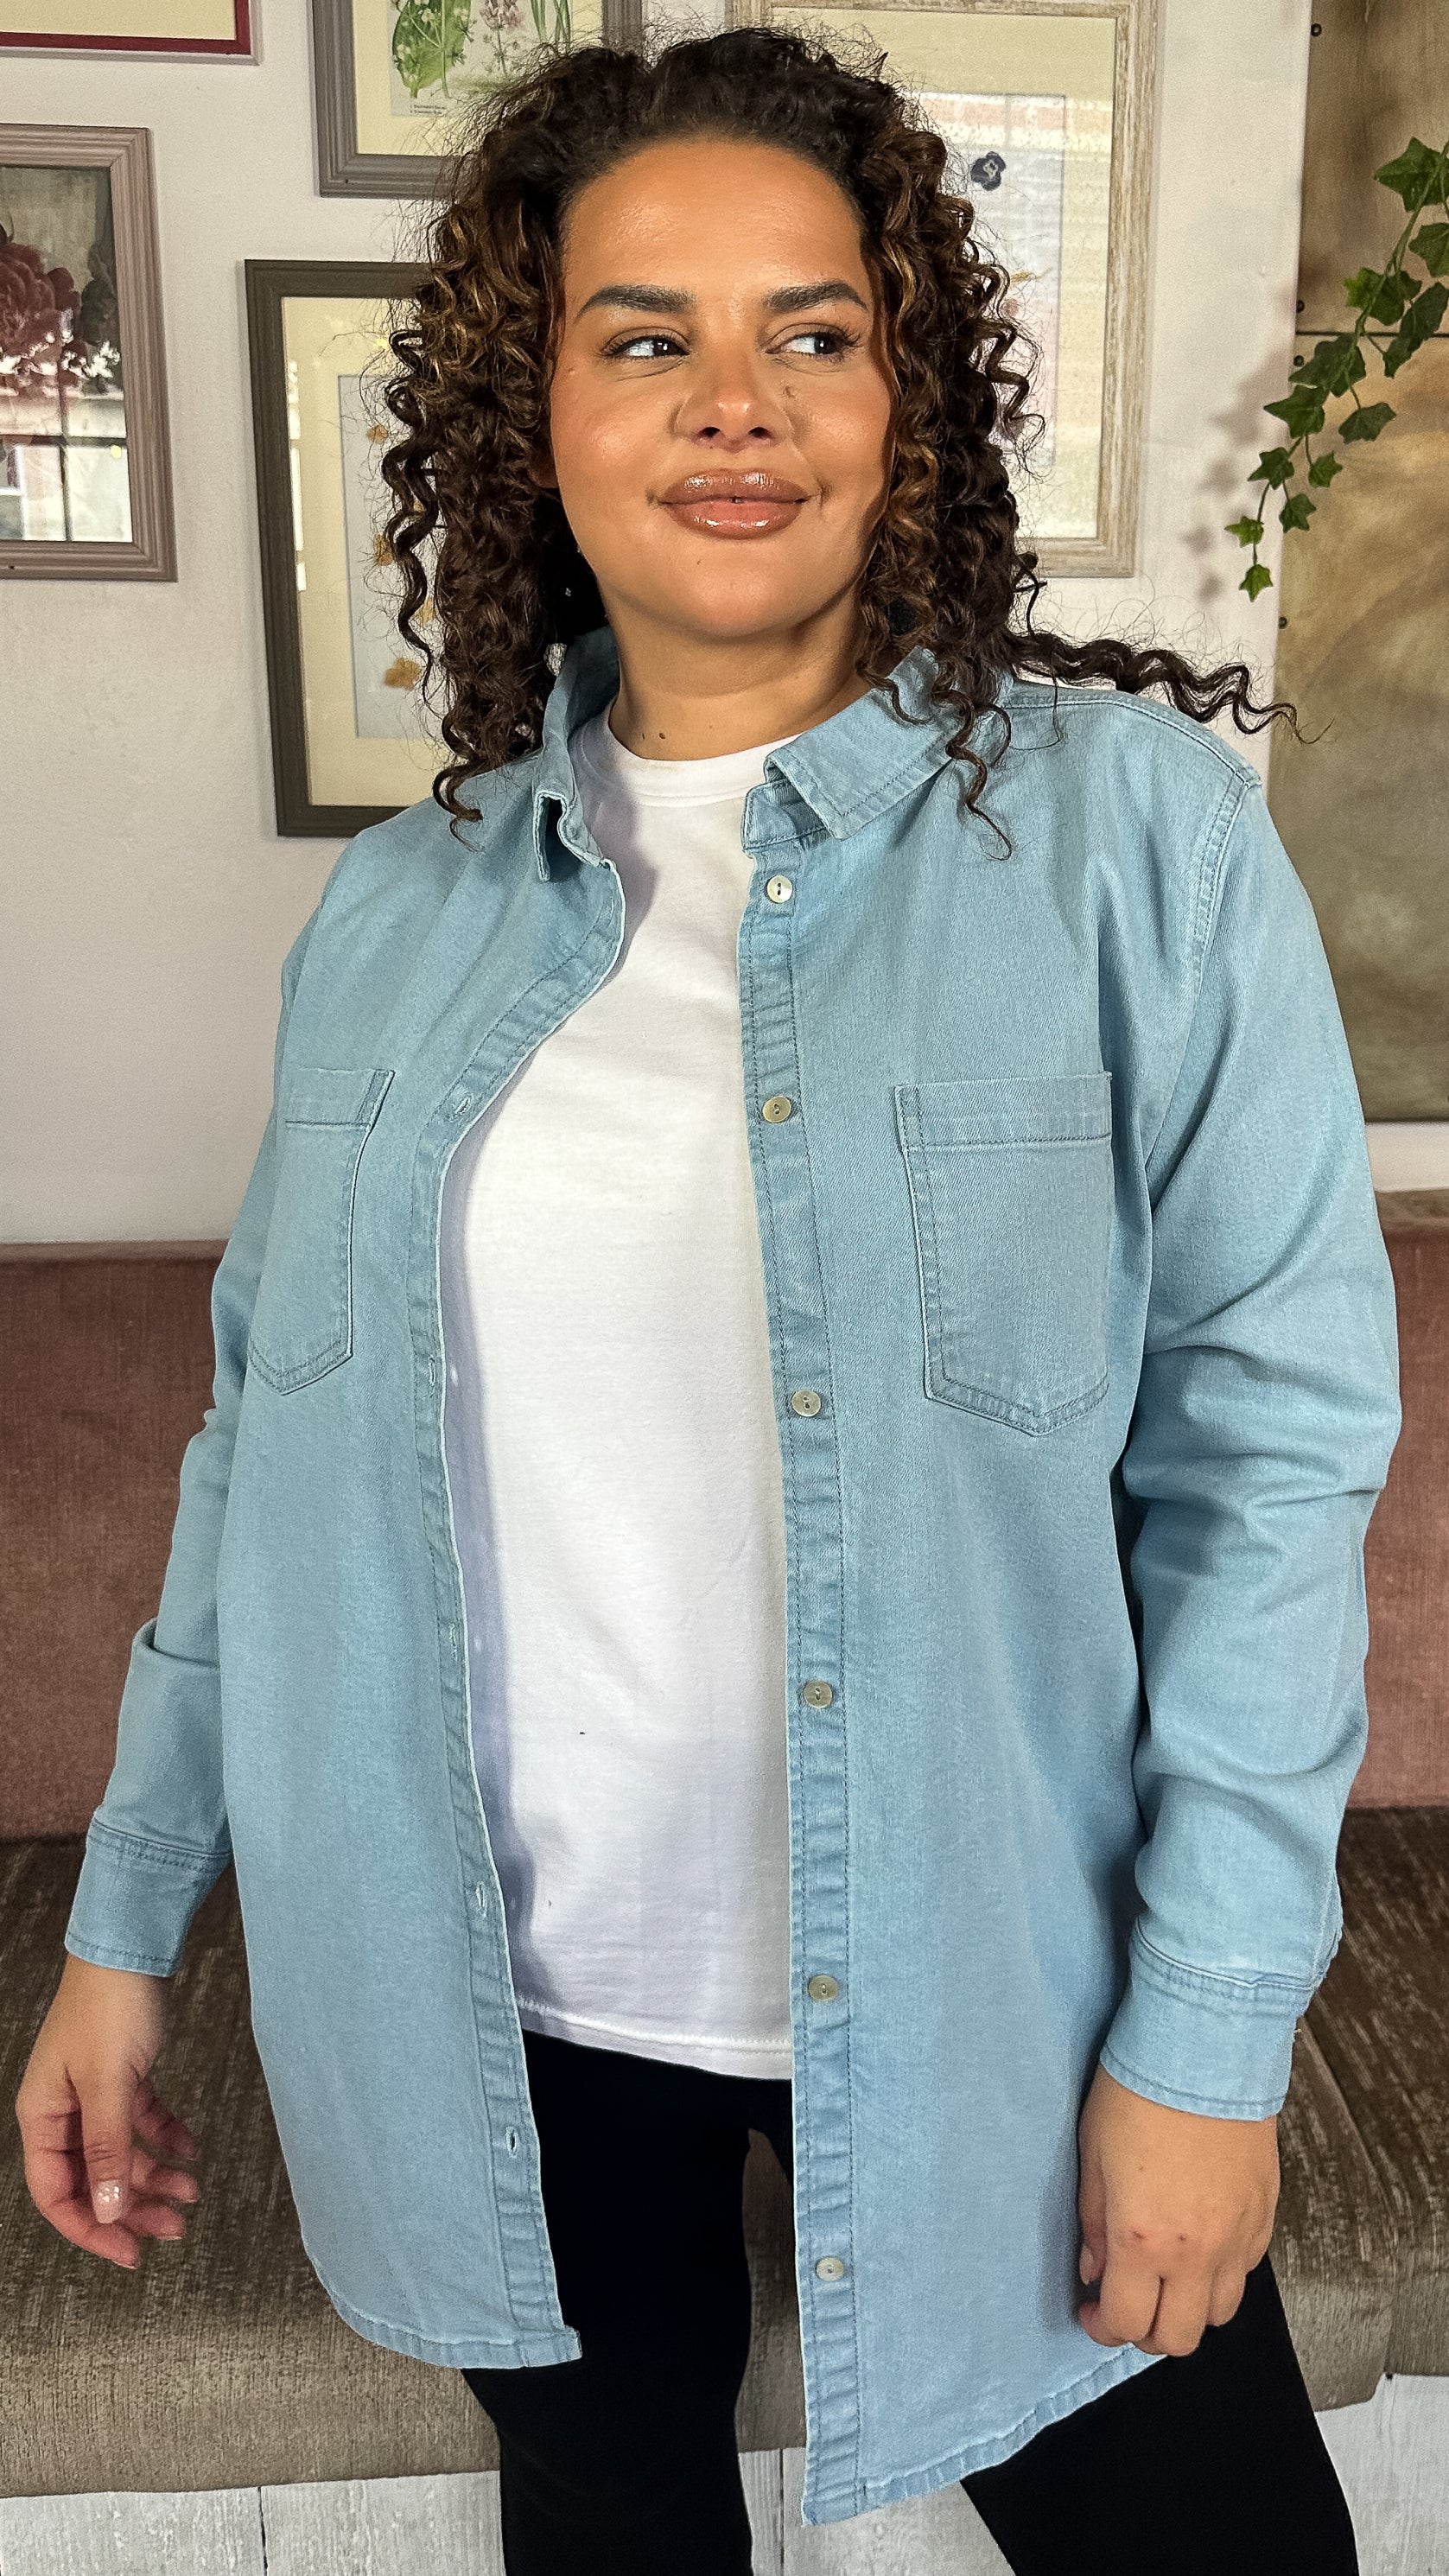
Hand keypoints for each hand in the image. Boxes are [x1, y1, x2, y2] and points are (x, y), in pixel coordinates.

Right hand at [15, 1952, 201, 2271]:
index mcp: (42, 2116)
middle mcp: (63, 2111)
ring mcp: (93, 2094)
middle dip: (132, 2207)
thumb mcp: (107, 2083)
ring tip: (192, 2191)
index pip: (56, 2193)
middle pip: (92, 2179)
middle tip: (174, 2229)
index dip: (90, 2228)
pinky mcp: (123, 2076)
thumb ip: (107, 2149)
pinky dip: (165, 2136)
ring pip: (121, 2154)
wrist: (132, 1946)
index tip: (129, 2253)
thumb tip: (106, 2210)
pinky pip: (142, 2122)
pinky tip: (192, 2147)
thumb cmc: (109, 2007)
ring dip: (154, 2176)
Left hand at [1075, 2061, 1277, 2355]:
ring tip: (1165, 2278)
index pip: (1126, 2323)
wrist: (1204, 2048)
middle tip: (1126, 2301)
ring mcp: (1237, 2237)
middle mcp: (1196, 2251)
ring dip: (1188, 2308)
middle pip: (1178, 2337)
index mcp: (1142, 2239)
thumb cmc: (1139, 2091)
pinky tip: (1198, 2247)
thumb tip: (1094, 2269)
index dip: (1102, 2328)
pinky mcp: (1263, 2216)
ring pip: (1219, 2313)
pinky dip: (1221, 2275)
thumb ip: (1093, 2224)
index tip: (1092, 2310)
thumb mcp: (1093, 2155)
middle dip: (1146, 2330)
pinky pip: (1245, 2272)